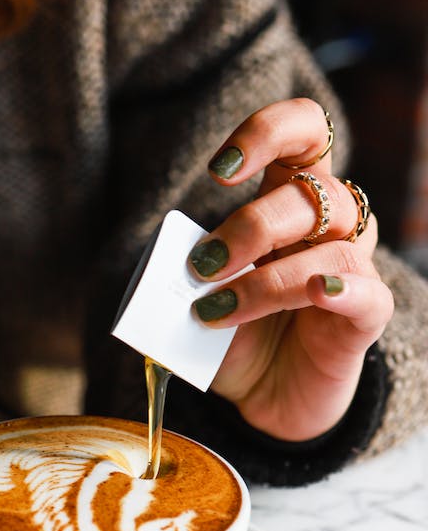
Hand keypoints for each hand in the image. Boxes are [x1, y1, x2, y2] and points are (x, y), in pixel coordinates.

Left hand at [190, 98, 393, 441]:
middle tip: (203, 266)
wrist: (266, 397)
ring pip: (334, 247)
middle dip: (250, 227)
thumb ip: (187, 275)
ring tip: (217, 311)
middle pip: (312, 194)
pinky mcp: (364, 319)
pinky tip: (316, 294)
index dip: (268, 133)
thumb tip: (162, 267)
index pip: (305, 133)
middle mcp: (329, 228)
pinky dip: (341, 290)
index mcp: (291, 202)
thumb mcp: (202, 298)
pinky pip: (368, 295)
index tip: (219, 171)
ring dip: (267, 279)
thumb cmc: (238, 336)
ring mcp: (352, 271)